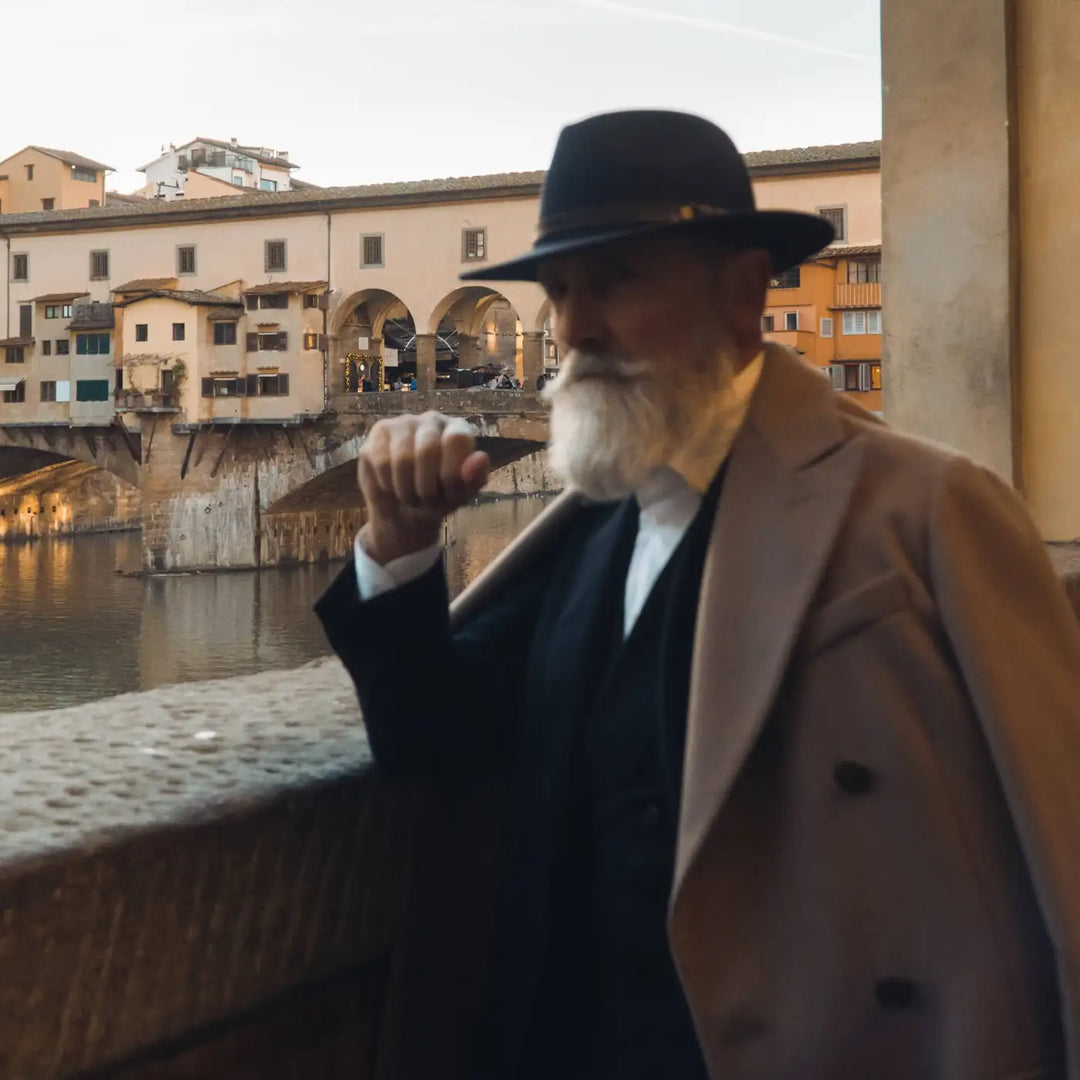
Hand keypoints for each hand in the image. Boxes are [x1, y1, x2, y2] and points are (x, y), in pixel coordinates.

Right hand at [357, 412, 489, 563]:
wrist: (404, 512)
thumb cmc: (439, 499)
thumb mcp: (461, 495)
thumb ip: (475, 478)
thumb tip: (480, 458)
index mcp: (458, 430)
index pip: (456, 440)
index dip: (450, 473)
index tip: (447, 493)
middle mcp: (431, 420)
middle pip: (428, 450)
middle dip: (426, 488)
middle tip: (426, 501)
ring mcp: (403, 422)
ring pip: (402, 459)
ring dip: (407, 490)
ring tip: (410, 496)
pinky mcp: (379, 432)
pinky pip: (381, 462)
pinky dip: (388, 484)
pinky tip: (391, 486)